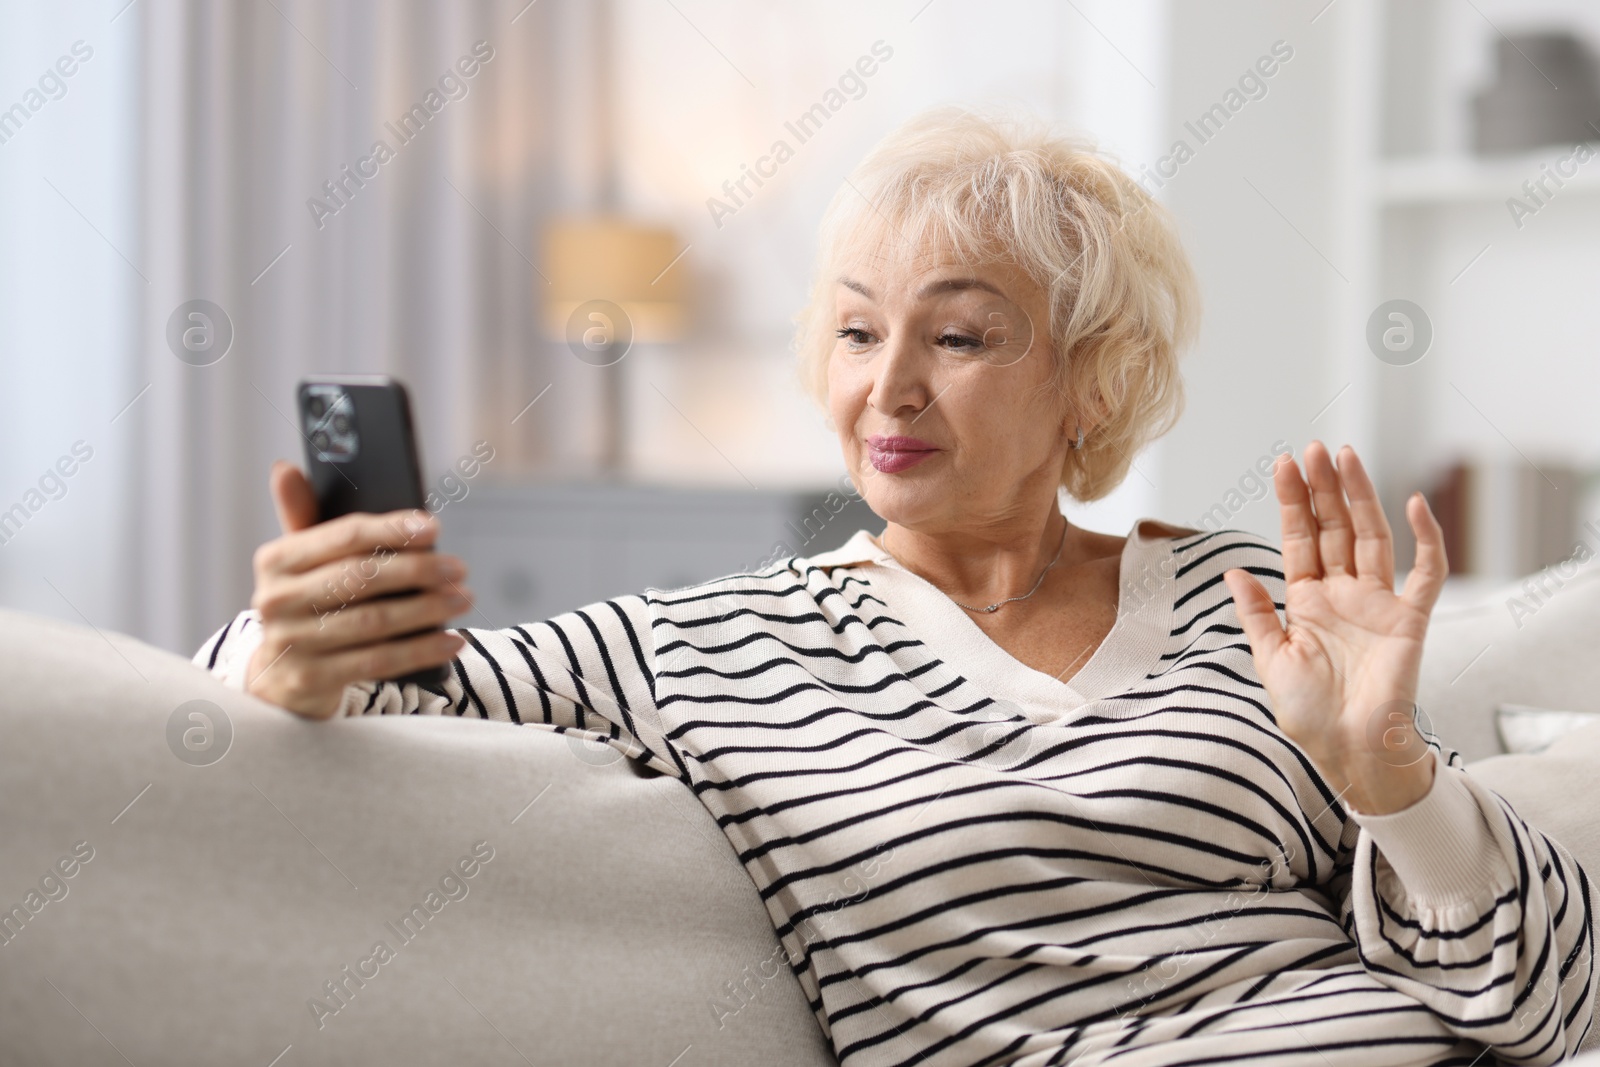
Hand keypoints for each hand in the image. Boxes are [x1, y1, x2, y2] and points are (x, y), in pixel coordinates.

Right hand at [244, 460, 470, 718]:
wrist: (279, 678)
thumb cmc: (306, 604)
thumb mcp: (300, 563)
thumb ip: (302, 517)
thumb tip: (286, 468)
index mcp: (275, 560)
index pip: (343, 536)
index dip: (392, 530)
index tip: (433, 527)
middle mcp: (275, 600)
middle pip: (361, 578)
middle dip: (418, 570)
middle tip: (458, 568)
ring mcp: (292, 643)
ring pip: (374, 622)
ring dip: (428, 609)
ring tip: (463, 599)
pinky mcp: (312, 679)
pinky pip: (378, 662)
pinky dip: (421, 650)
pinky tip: (452, 641)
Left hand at [1222, 441, 1448, 815]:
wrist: (1348, 751)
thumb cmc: (1308, 712)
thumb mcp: (1269, 658)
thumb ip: (1255, 613)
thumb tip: (1233, 571)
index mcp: (1307, 600)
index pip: (1299, 539)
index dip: (1293, 503)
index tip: (1284, 464)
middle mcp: (1343, 594)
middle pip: (1335, 528)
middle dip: (1324, 489)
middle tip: (1315, 448)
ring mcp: (1378, 603)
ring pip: (1372, 536)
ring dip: (1361, 497)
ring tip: (1346, 458)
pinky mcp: (1411, 620)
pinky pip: (1425, 573)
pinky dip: (1426, 538)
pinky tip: (1414, 504)